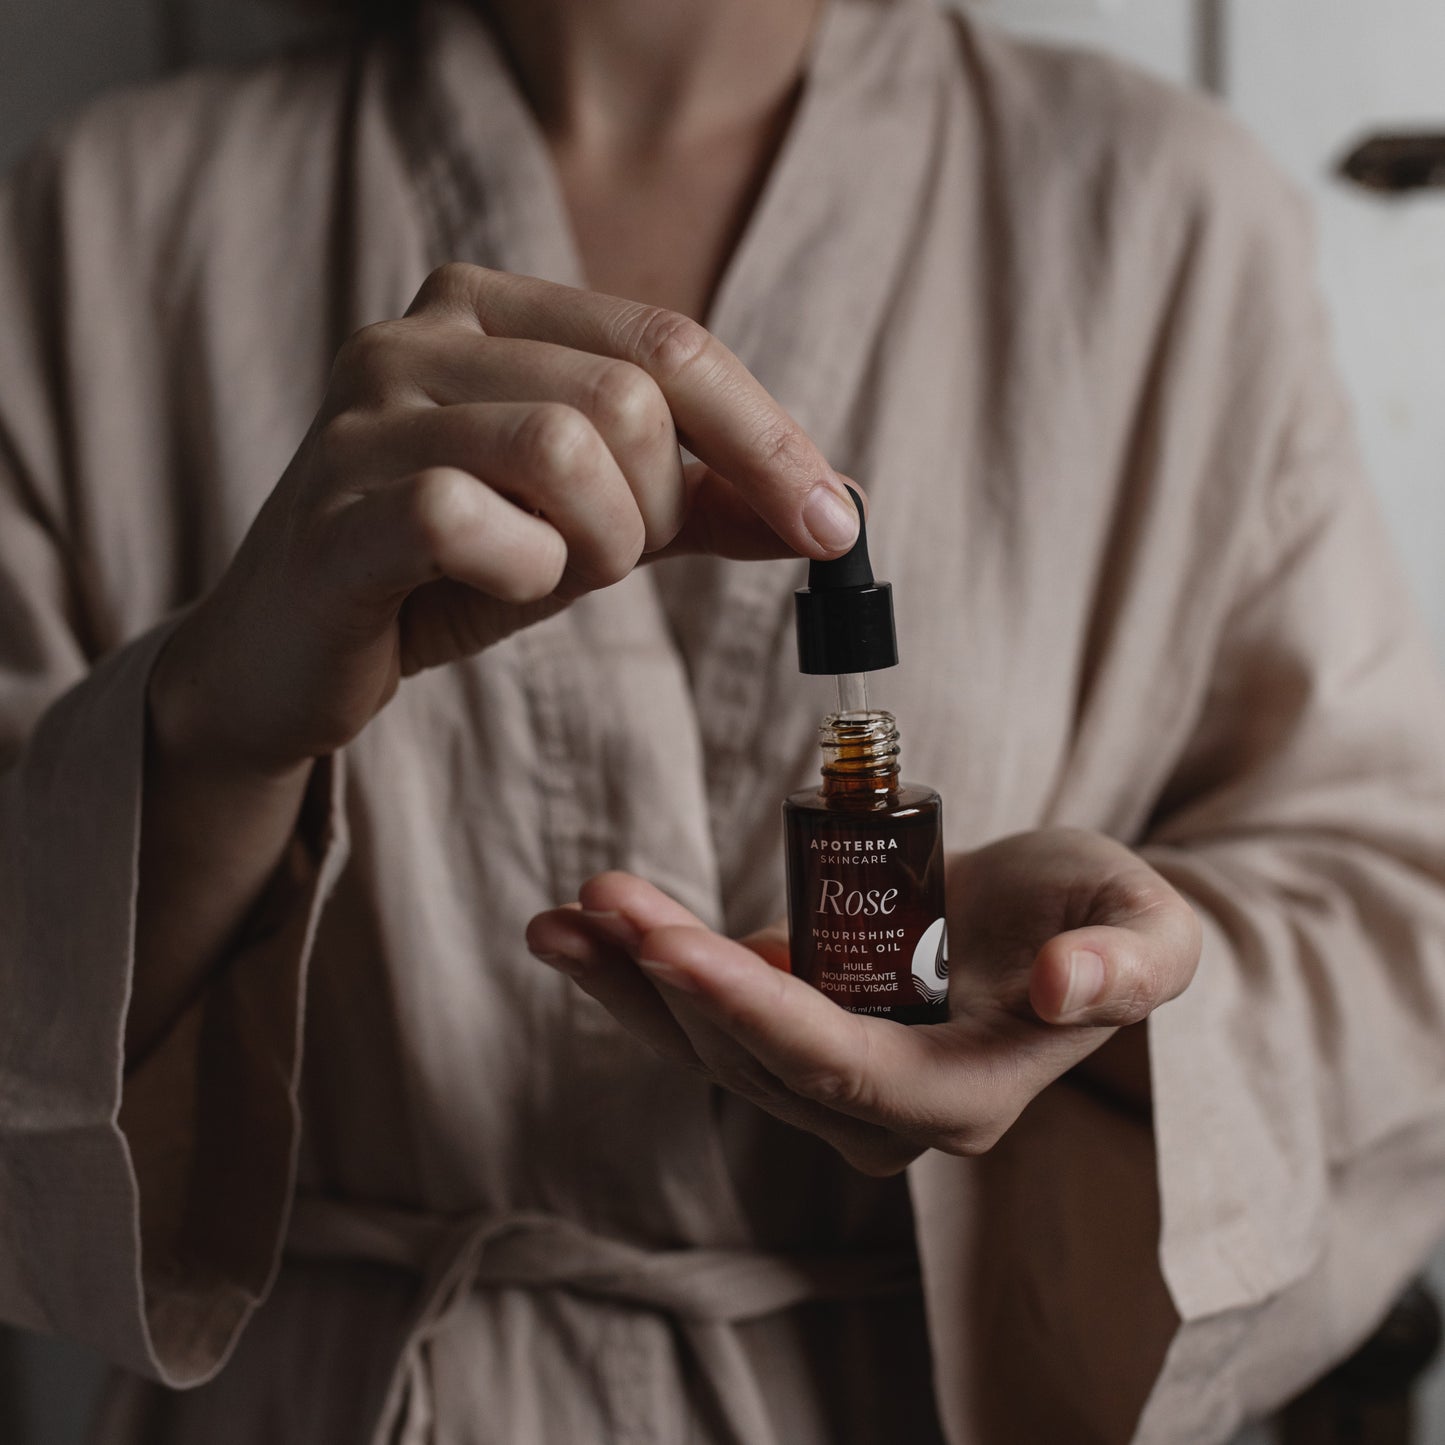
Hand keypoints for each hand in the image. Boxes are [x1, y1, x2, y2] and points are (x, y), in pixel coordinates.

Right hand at [150, 264, 857, 774]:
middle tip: (607, 557)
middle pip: (630, 398)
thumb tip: (833, 506)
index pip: (670, 342)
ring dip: (596, 543)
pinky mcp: (333, 507)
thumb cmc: (447, 573)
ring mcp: (365, 415)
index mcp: (489, 307)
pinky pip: (468, 519)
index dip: (766, 438)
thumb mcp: (591, 523)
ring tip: (544, 572)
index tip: (832, 527)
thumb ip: (702, 501)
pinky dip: (518, 571)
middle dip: (657, 508)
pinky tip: (487, 586)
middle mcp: (419, 334)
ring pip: (563, 447)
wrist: (293, 653)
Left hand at [525, 829, 1201, 1175]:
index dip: (755, 1012)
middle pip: (756, 1058)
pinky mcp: (797, 1032)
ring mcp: (833, 1077)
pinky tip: (583, 931)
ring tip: (564, 917)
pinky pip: (711, 1017)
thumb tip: (1060, 990)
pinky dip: (645, 975)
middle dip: (670, 981)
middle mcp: (886, 1109)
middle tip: (601, 902)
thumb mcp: (1146, 920)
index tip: (676, 949)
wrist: (1053, 916)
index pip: (842, 1067)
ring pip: (715, 1044)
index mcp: (965, 1095)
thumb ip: (1128, 962)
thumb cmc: (1100, 914)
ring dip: (633, 981)